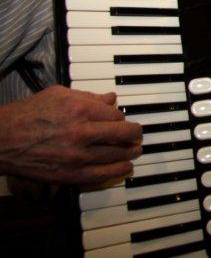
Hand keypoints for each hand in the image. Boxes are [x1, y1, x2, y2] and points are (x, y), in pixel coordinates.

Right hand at [0, 85, 141, 184]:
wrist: (3, 139)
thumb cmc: (29, 114)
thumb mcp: (59, 95)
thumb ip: (88, 97)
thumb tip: (111, 99)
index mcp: (79, 110)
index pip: (115, 115)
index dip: (120, 117)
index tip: (120, 119)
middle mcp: (80, 133)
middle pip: (121, 134)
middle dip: (134, 134)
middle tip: (137, 134)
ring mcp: (76, 156)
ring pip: (115, 155)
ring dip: (130, 152)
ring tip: (136, 150)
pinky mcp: (69, 174)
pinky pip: (101, 174)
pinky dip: (117, 171)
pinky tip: (126, 168)